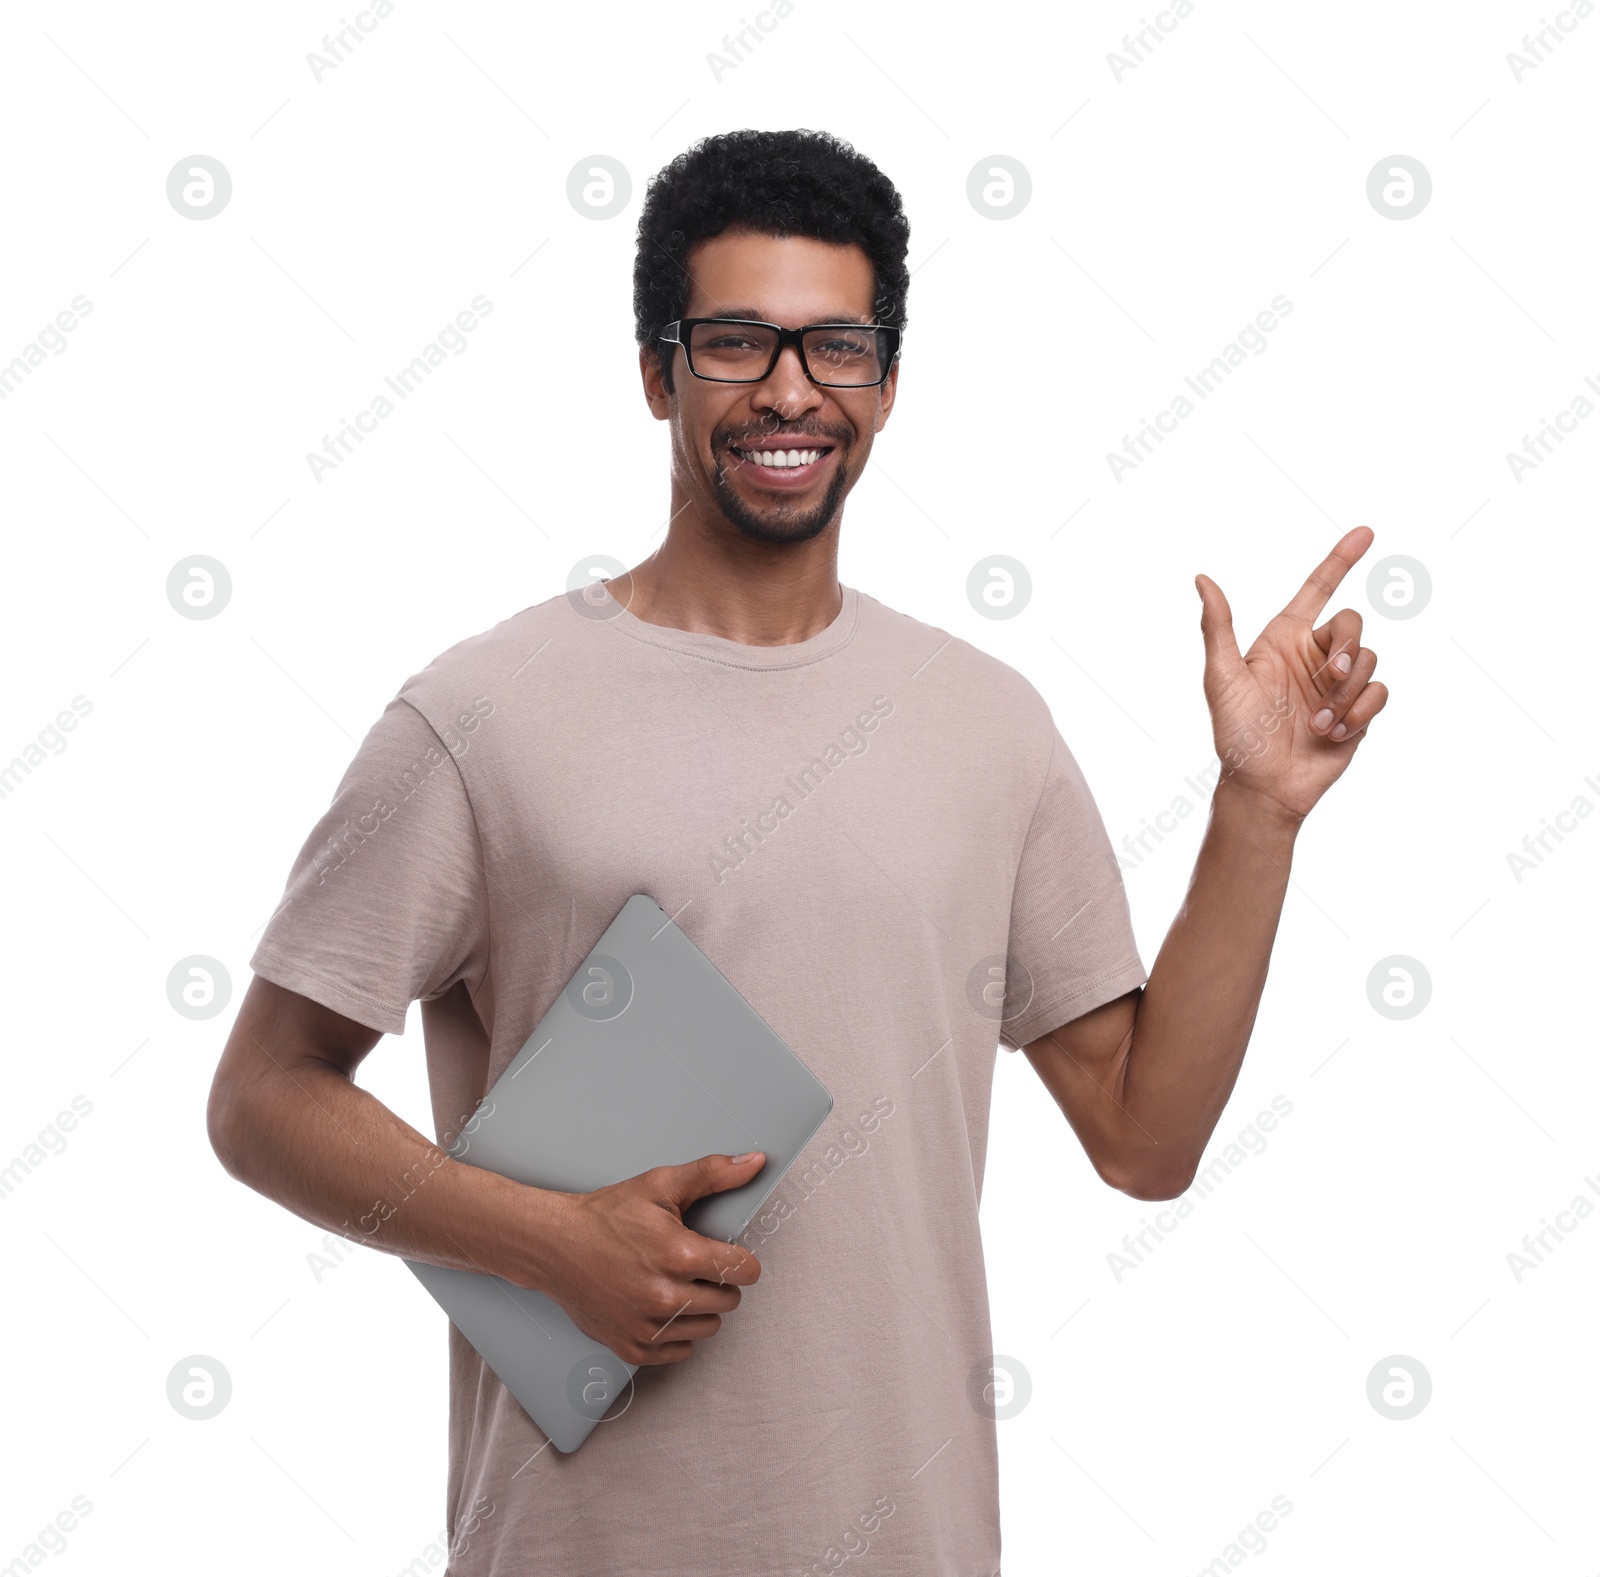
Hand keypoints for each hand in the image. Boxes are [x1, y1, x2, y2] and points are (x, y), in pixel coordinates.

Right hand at [530, 1152, 765, 1365]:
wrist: (556, 1246)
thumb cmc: (608, 1215)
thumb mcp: (661, 1185)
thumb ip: (713, 1174)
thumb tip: (756, 1162)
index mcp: (679, 1255)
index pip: (744, 1271)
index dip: (741, 1259)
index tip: (727, 1254)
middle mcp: (666, 1297)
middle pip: (730, 1300)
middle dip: (718, 1281)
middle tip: (692, 1265)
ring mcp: (648, 1327)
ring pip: (709, 1328)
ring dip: (700, 1308)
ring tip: (674, 1283)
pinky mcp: (633, 1347)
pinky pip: (682, 1351)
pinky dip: (677, 1332)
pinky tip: (660, 1306)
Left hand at [1195, 526, 1389, 824]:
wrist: (1263, 786)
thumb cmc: (1236, 733)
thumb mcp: (1222, 678)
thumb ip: (1218, 627)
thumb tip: (1202, 579)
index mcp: (1283, 639)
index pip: (1317, 588)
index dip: (1341, 558)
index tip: (1366, 531)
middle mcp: (1314, 655)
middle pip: (1353, 623)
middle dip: (1347, 649)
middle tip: (1330, 679)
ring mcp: (1337, 684)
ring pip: (1370, 661)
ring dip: (1346, 694)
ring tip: (1317, 724)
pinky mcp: (1357, 711)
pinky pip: (1379, 693)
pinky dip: (1359, 712)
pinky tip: (1332, 734)